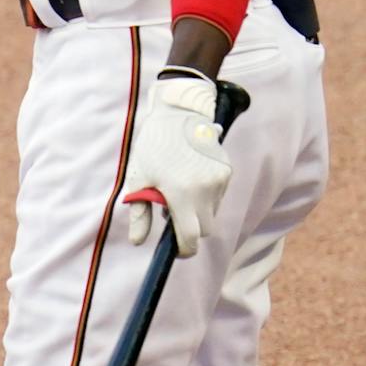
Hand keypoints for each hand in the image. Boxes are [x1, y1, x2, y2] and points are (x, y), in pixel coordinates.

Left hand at [121, 72, 233, 256]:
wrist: (177, 114)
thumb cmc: (152, 147)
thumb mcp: (139, 178)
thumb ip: (140, 213)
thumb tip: (138, 242)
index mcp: (181, 194)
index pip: (190, 237)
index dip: (184, 250)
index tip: (177, 251)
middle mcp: (204, 190)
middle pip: (204, 229)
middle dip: (190, 228)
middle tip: (171, 212)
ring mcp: (219, 181)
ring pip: (212, 212)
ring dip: (198, 210)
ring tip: (180, 188)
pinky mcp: (226, 171)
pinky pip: (218, 196)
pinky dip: (206, 195)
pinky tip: (191, 177)